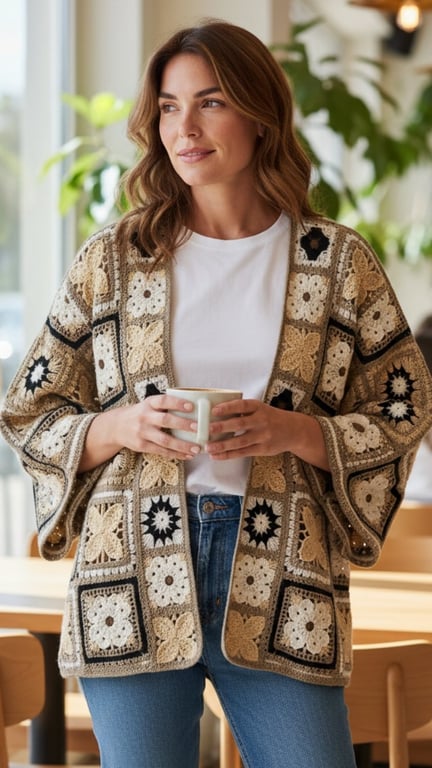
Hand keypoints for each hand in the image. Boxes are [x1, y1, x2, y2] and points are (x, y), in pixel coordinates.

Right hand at [79, 394, 202, 471]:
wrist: (117, 426)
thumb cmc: (141, 413)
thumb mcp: (149, 404)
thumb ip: (166, 406)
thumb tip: (195, 406)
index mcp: (149, 404)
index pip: (164, 401)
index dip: (177, 403)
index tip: (191, 406)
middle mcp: (145, 417)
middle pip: (165, 420)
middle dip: (183, 424)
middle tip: (198, 428)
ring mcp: (142, 432)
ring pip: (165, 440)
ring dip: (182, 445)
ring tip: (197, 448)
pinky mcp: (142, 446)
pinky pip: (161, 451)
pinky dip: (175, 454)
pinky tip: (187, 455)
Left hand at [205, 399, 329, 470]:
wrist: (294, 431)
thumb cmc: (270, 418)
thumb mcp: (260, 409)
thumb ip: (242, 411)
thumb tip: (214, 413)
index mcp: (259, 407)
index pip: (242, 405)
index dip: (228, 407)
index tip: (214, 410)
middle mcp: (261, 421)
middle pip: (240, 424)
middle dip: (223, 427)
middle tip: (208, 429)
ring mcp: (263, 436)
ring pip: (240, 441)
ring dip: (223, 445)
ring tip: (208, 447)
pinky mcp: (263, 449)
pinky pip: (243, 452)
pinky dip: (228, 455)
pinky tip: (216, 456)